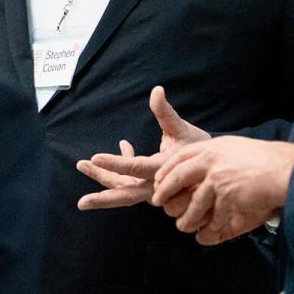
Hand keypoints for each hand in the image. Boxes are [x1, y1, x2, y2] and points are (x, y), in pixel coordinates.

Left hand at [76, 86, 210, 209]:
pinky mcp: (148, 186)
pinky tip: (123, 144)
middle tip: (80, 203)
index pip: (136, 167)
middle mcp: (156, 185)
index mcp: (163, 171)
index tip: (94, 158)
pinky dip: (120, 168)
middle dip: (103, 198)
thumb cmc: (198, 147)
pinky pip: (130, 181)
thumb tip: (157, 89)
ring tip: (82, 164)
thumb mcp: (183, 128)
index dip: (115, 163)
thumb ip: (166, 112)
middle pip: (126, 193)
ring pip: (124, 187)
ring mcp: (151, 188)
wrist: (213, 169)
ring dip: (103, 178)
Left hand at [152, 136, 293, 244]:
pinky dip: (211, 227)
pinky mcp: (228, 197)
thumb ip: (215, 154)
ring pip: (194, 203)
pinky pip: (215, 216)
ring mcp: (219, 179)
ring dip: (187, 217)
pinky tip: (208, 234)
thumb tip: (200, 163)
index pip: (180, 157)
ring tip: (182, 226)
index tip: (158, 180)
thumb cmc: (265, 159)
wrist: (285, 170)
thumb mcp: (234, 147)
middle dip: (165, 190)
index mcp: (212, 148)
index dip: (167, 170)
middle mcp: (211, 161)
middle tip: (157, 201)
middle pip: (178, 176)